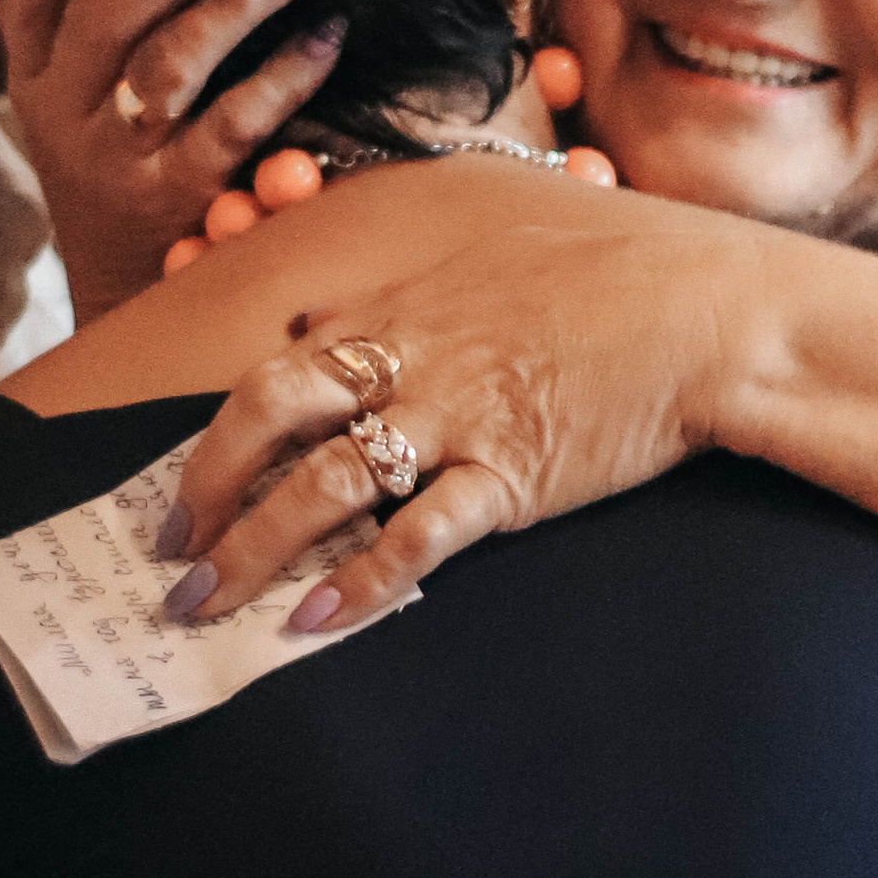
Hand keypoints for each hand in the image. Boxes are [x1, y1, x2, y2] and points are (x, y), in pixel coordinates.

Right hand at [0, 0, 344, 321]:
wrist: (126, 289)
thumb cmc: (119, 164)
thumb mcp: (78, 99)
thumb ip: (86, 18)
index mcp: (36, 77)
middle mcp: (66, 115)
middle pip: (105, 18)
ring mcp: (121, 161)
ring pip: (169, 66)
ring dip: (235, 5)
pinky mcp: (182, 199)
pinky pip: (235, 126)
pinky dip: (285, 77)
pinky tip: (325, 39)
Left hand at [158, 160, 762, 625]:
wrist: (705, 313)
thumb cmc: (610, 276)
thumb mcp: (489, 255)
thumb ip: (402, 293)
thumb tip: (324, 319)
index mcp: (400, 313)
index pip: (272, 373)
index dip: (212, 439)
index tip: (180, 492)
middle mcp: (409, 363)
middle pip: (269, 422)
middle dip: (206, 494)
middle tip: (172, 556)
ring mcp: (456, 420)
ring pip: (323, 486)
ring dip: (254, 552)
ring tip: (208, 607)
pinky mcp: (509, 476)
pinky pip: (415, 537)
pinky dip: (357, 584)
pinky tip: (314, 622)